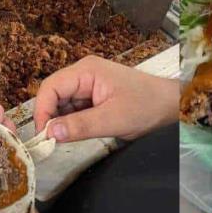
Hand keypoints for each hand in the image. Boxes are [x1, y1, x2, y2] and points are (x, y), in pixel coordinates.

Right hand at [33, 55, 178, 141]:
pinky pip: (73, 107)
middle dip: (50, 117)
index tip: (43, 135)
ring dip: (60, 121)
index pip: (50, 87)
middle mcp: (84, 73)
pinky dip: (71, 121)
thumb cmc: (145, 106)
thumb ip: (80, 126)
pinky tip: (75, 133)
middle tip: (51, 141)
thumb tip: (49, 132)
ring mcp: (88, 83)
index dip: (42, 110)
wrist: (169, 104)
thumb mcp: (112, 119)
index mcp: (86, 71)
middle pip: (54, 94)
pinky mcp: (93, 95)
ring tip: (65, 139)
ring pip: (62, 103)